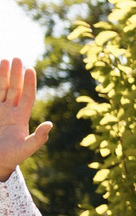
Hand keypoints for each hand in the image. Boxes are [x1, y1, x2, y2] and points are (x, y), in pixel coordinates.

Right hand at [0, 58, 50, 178]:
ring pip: (1, 89)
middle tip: (17, 58)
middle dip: (15, 74)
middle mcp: (10, 111)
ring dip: (3, 75)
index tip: (31, 69)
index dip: (29, 84)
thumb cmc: (11, 157)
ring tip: (5, 60)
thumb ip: (38, 138)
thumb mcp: (27, 149)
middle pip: (13, 88)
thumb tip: (50, 124)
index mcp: (21, 118)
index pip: (26, 96)